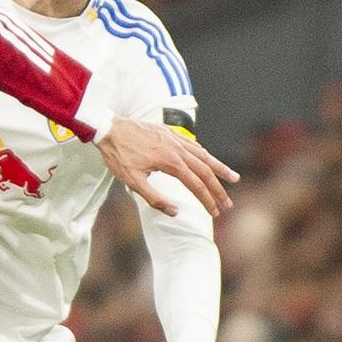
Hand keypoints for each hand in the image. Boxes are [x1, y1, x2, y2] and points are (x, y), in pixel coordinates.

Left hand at [97, 118, 237, 216]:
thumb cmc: (118, 156)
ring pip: (204, 155)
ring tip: (233, 179)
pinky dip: (204, 154)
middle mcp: (178, 149)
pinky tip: (209, 159)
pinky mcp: (170, 133)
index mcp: (171, 162)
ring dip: (219, 169)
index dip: (207, 200)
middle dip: (218, 190)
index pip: (196, 185)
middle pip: (205, 171)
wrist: (108, 128)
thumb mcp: (132, 181)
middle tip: (228, 205)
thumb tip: (175, 212)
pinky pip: (193, 145)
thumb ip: (154, 198)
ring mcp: (175, 139)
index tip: (215, 213)